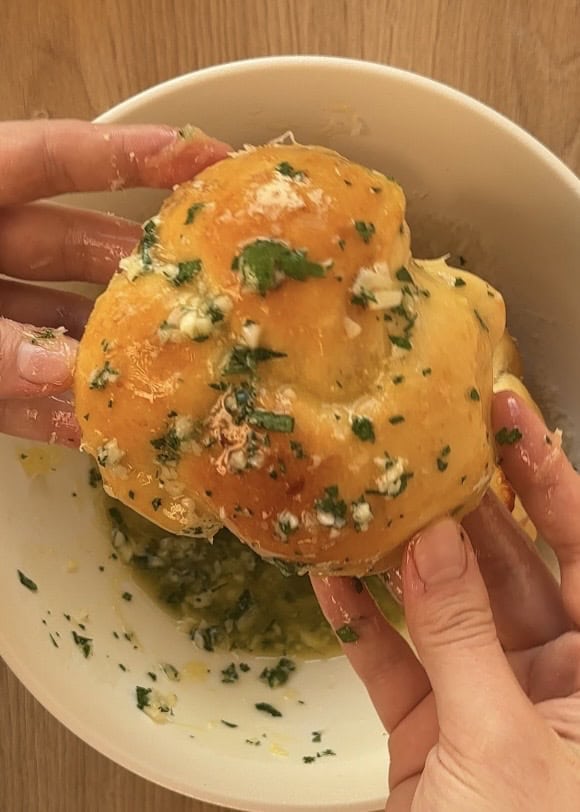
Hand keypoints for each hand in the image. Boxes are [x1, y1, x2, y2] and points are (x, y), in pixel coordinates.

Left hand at [0, 119, 228, 445]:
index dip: (134, 153)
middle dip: (139, 274)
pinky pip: (16, 385)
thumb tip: (61, 368)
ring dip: (104, 357)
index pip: (57, 157)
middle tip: (207, 293)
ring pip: (54, 324)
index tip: (211, 159)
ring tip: (170, 378)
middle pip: (74, 248)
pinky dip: (50, 410)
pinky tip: (97, 432)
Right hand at [313, 391, 579, 810]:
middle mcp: (555, 683)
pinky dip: (363, 624)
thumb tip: (433, 537)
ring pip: (447, 611)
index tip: (508, 416)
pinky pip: (397, 662)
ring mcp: (488, 705)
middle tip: (422, 450)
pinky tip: (330, 581)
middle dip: (464, 510)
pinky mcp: (431, 733)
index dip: (552, 479)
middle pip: (510, 570)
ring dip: (404, 562)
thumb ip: (463, 633)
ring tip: (368, 502)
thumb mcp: (496, 744)